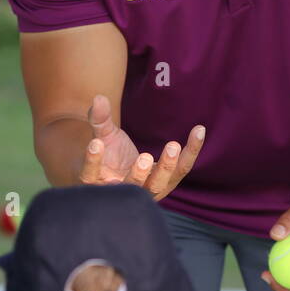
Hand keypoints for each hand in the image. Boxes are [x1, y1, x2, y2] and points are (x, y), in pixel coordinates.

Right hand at [78, 94, 203, 201]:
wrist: (125, 169)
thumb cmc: (109, 155)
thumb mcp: (103, 136)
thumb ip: (99, 119)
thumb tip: (99, 98)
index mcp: (99, 182)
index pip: (90, 175)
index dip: (92, 161)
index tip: (96, 143)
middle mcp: (124, 192)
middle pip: (132, 188)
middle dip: (138, 175)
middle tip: (144, 158)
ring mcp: (149, 190)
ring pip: (159, 184)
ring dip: (167, 167)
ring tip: (172, 146)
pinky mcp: (169, 181)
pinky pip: (182, 168)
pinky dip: (191, 151)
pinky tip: (199, 130)